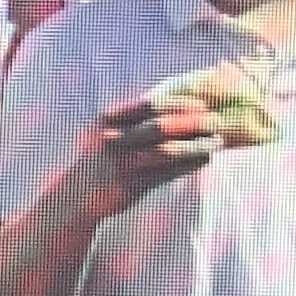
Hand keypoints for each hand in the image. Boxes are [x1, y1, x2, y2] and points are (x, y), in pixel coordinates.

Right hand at [78, 90, 223, 211]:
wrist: (77, 194)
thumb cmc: (103, 157)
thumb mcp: (111, 132)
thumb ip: (137, 118)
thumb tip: (177, 102)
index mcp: (110, 120)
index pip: (149, 105)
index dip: (178, 103)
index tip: (202, 103)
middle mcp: (114, 140)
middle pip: (159, 127)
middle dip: (191, 122)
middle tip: (216, 120)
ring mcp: (122, 165)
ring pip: (165, 152)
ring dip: (195, 146)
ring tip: (217, 141)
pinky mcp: (130, 187)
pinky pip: (166, 174)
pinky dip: (188, 166)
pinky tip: (205, 160)